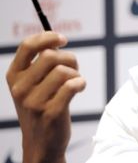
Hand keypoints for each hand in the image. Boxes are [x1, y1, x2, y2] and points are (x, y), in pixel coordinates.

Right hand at [6, 32, 85, 162]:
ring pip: (64, 71)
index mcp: (14, 76)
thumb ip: (40, 64)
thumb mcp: (32, 85)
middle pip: (51, 56)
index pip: (27, 46)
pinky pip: (72, 85)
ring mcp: (34, 101)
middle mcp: (20, 88)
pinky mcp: (51, 112)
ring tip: (75, 82)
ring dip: (76, 73)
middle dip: (69, 58)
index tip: (63, 40)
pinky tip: (79, 88)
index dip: (48, 37)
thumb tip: (56, 40)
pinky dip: (80, 83)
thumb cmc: (42, 106)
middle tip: (74, 69)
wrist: (41, 143)